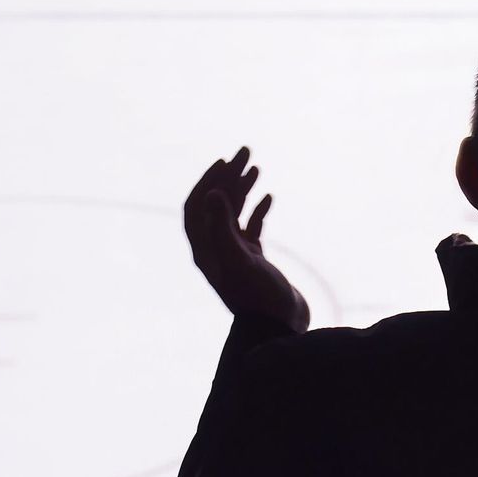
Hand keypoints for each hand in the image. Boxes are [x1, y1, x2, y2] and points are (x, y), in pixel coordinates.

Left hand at [184, 145, 309, 332]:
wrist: (281, 325)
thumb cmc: (259, 296)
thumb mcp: (240, 261)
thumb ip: (223, 227)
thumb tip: (211, 192)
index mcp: (205, 249)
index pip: (196, 206)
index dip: (207, 181)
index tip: (226, 160)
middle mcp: (216, 249)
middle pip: (216, 204)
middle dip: (228, 176)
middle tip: (245, 151)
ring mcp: (235, 254)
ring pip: (234, 212)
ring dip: (243, 188)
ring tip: (256, 166)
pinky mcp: (254, 259)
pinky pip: (252, 227)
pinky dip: (258, 209)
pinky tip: (268, 196)